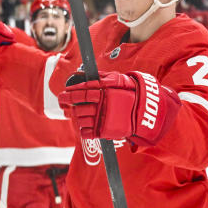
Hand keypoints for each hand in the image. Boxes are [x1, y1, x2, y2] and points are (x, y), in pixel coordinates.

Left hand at [58, 70, 181, 146]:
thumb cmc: (132, 95)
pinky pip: (85, 132)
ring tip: (80, 114)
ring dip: (77, 116)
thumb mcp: (119, 80)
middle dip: (68, 104)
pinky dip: (83, 129)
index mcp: (104, 92)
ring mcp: (101, 119)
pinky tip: (86, 125)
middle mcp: (101, 105)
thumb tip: (85, 74)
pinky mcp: (103, 132)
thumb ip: (102, 78)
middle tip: (64, 103)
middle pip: (77, 106)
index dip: (69, 93)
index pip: (81, 92)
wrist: (144, 115)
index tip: (63, 94)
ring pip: (80, 118)